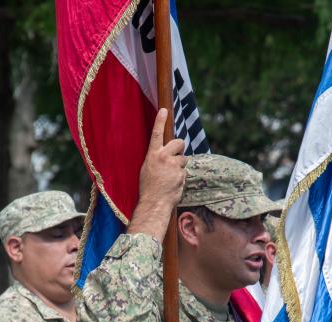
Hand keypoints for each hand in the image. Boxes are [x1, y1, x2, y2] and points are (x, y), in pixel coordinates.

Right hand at [127, 109, 187, 239]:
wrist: (154, 203)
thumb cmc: (148, 187)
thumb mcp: (147, 169)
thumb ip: (157, 158)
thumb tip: (166, 153)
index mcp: (152, 155)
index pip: (156, 134)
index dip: (160, 121)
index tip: (164, 109)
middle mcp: (163, 157)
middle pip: (179, 142)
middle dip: (180, 147)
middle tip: (176, 156)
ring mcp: (174, 165)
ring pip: (184, 159)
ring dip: (180, 166)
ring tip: (171, 176)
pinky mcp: (182, 174)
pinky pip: (185, 172)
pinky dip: (181, 177)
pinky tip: (173, 184)